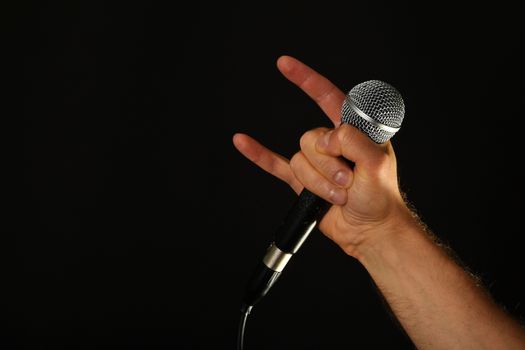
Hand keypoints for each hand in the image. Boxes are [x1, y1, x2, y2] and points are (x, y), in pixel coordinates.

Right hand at [233, 56, 411, 257]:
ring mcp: (315, 161)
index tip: (284, 64)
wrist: (369, 229)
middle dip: (328, 165)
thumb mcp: (378, 164)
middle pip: (310, 139)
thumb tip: (326, 138)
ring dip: (318, 182)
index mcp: (352, 130)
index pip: (327, 96)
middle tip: (349, 180)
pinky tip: (242, 142)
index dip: (306, 79)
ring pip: (299, 160)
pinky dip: (257, 154)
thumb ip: (353, 141)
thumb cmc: (381, 197)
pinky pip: (274, 164)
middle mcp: (331, 141)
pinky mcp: (301, 180)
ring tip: (340, 194)